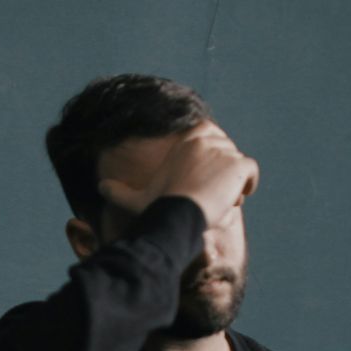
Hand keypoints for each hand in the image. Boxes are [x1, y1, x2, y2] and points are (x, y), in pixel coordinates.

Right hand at [98, 121, 259, 227]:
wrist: (177, 213)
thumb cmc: (157, 206)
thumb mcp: (135, 198)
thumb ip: (118, 191)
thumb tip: (99, 187)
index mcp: (186, 140)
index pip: (210, 137)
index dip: (210, 158)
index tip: (204, 178)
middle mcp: (206, 138)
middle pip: (226, 152)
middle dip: (222, 172)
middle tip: (210, 195)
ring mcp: (224, 150)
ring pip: (237, 165)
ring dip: (232, 183)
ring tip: (219, 202)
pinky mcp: (238, 164)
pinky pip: (251, 172)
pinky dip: (248, 185)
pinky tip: (235, 198)